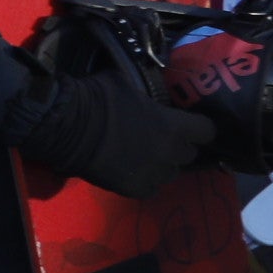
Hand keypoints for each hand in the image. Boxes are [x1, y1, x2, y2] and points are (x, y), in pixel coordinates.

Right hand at [10, 48, 220, 196]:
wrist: (64, 126)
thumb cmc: (96, 98)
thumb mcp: (126, 82)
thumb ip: (147, 92)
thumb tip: (149, 90)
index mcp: (173, 126)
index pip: (207, 131)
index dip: (200, 126)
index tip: (191, 123)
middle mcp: (169, 153)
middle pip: (189, 154)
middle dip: (179, 146)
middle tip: (163, 138)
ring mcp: (152, 174)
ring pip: (171, 173)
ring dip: (163, 164)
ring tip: (146, 156)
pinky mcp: (134, 189)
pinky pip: (151, 188)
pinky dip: (145, 180)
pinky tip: (133, 170)